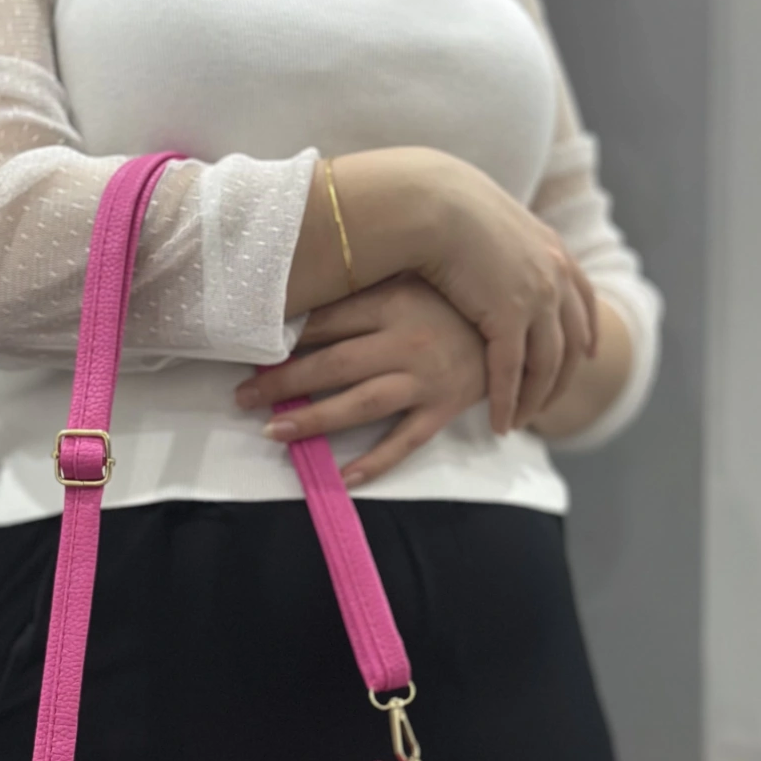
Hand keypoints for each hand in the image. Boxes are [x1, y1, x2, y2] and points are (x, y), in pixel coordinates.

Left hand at [234, 272, 487, 484]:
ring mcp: (425, 378)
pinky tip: (341, 478)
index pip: (325, 323)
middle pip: (331, 365)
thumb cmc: (452, 298)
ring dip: (312, 420)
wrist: (521, 321)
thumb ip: (362, 291)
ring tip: (272, 431)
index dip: (283, 340)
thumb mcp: (409, 281)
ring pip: (358, 404)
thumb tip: (300, 304)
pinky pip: (404, 441)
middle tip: (240, 397)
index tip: (247, 353)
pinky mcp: (444, 408)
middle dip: (281, 383)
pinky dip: (374, 463)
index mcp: (392, 301)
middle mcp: (405, 341)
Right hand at [413, 152, 597, 431]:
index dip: (589, 331)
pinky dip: (507, 402)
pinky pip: (511, 373)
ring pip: (546, 365)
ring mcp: (537, 298)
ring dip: (535, 399)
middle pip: (572, 342)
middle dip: (563, 377)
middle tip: (550, 402)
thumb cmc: (444, 207)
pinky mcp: (509, 317)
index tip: (590, 354)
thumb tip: (488, 253)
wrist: (434, 203)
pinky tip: (500, 423)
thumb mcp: (489, 223)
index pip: (583, 300)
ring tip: (521, 421)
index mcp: (553, 251)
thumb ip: (501, 246)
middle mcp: (555, 276)